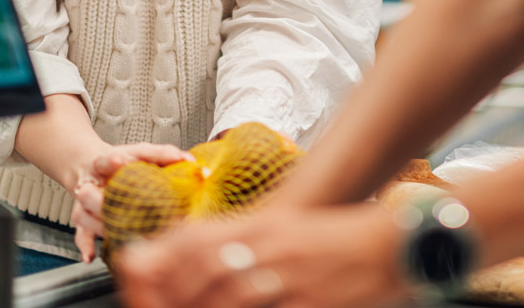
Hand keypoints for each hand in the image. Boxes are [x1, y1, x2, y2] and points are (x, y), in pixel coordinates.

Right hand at [70, 142, 193, 262]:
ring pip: (86, 209)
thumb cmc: (123, 160)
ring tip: (111, 229)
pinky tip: (91, 255)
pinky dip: (86, 244)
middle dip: (102, 188)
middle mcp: (97, 176)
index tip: (120, 160)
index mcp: (114, 158)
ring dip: (98, 220)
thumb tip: (194, 164)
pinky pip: (81, 232)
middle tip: (109, 196)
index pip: (115, 156)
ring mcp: (86, 196)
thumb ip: (166, 156)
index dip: (117, 159)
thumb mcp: (141, 153)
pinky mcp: (82, 215)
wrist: (87, 165)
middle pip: (94, 182)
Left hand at [115, 202, 408, 307]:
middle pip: (204, 271)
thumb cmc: (335, 236)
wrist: (390, 244)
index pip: (199, 237)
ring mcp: (289, 280)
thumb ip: (241, 236)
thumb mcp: (285, 227)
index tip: (133, 266)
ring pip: (227, 299)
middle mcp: (271, 248)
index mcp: (265, 224)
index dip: (162, 255)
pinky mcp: (308, 305)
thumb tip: (193, 245)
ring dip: (195, 307)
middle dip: (168, 290)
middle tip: (144, 301)